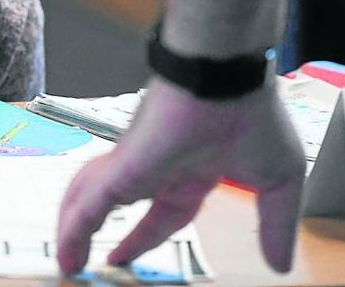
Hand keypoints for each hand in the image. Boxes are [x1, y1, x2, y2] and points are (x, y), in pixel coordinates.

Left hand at [56, 76, 305, 275]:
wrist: (226, 80)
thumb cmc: (255, 116)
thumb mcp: (278, 183)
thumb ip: (276, 226)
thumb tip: (280, 265)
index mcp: (194, 171)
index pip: (164, 213)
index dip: (144, 237)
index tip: (125, 253)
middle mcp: (158, 168)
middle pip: (117, 206)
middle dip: (98, 233)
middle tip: (82, 259)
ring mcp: (135, 165)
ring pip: (92, 202)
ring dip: (75, 233)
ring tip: (64, 262)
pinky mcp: (120, 167)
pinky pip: (88, 205)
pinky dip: (73, 231)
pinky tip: (65, 254)